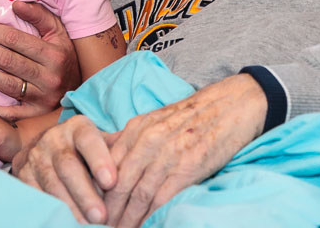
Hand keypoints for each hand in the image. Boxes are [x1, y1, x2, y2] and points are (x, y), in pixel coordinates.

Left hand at [0, 1, 80, 119]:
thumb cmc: (64, 55)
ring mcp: (42, 97)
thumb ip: (40, 16)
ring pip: (6, 84)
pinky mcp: (36, 115)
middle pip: (7, 60)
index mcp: (54, 53)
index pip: (16, 39)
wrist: (81, 87)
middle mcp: (49, 76)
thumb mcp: (58, 32)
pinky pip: (10, 113)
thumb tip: (16, 4)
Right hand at [14, 114, 114, 224]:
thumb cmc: (85, 150)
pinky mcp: (23, 175)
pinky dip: (53, 210)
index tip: (112, 182)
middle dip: (85, 193)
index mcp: (77, 128)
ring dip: (70, 206)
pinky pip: (37, 194)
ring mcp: (35, 157)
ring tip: (87, 225)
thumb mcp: (101, 144)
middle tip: (102, 216)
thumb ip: (119, 150)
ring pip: (52, 183)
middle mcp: (54, 139)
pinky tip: (66, 222)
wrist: (44, 149)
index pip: (89, 140)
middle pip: (69, 166)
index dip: (100, 159)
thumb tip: (147, 158)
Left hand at [15, 74, 267, 226]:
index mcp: (136, 129)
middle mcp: (147, 141)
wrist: (231, 104)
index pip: (105, 169)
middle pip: (117, 186)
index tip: (88, 215)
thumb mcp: (155, 121)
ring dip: (126, 220)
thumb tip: (103, 159)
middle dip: (107, 214)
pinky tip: (146, 226)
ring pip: (137, 196)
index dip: (94, 196)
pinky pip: (162, 198)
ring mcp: (168, 153)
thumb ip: (130, 140)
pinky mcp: (189, 166)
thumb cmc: (192, 116)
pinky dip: (151, 216)